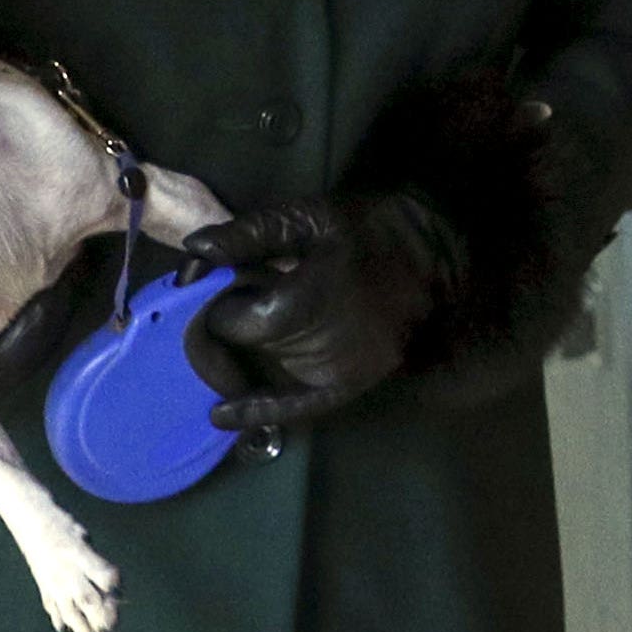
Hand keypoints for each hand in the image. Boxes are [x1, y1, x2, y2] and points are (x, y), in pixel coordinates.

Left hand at [184, 193, 462, 428]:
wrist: (437, 252)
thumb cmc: (371, 227)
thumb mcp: (311, 217)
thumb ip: (251, 234)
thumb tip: (194, 249)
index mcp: (299, 305)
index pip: (232, 321)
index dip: (219, 302)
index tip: (223, 282)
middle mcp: (314, 349)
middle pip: (244, 352)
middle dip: (228, 330)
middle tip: (228, 305)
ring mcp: (334, 373)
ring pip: (264, 376)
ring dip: (242, 360)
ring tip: (231, 342)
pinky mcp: (351, 383)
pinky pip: (299, 409)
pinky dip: (262, 411)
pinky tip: (222, 415)